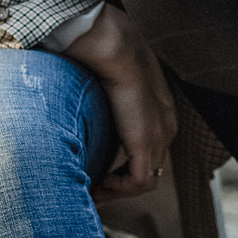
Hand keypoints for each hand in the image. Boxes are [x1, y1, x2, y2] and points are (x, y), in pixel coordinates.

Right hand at [64, 2, 177, 201]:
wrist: (113, 48)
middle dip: (118, 180)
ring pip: (143, 179)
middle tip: (91, 185)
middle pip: (147, 167)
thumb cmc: (103, 55)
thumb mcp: (105, 80)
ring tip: (90, 188)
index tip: (97, 170)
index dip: (122, 163)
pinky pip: (139, 182)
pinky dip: (117, 189)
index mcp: (161, 109)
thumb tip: (71, 107)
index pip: (148, 147)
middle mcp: (166, 125)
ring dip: (116, 188)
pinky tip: (96, 184)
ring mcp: (161, 136)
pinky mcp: (148, 144)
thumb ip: (99, 97)